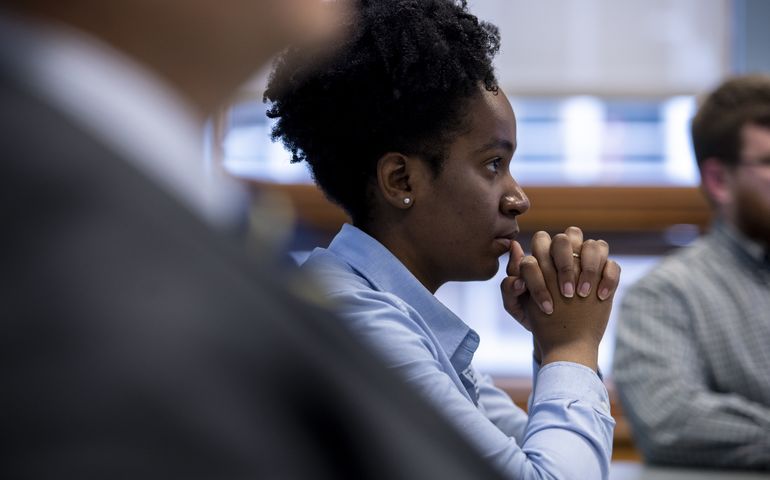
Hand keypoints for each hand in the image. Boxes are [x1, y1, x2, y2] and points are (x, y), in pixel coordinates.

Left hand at [500, 227, 620, 366]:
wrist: (562, 340)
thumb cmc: (535, 319)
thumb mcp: (517, 306)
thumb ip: (509, 282)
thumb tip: (515, 248)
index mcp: (543, 257)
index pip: (541, 240)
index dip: (540, 267)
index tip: (543, 299)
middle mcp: (567, 256)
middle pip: (568, 235)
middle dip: (565, 261)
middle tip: (565, 292)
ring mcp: (588, 265)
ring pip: (595, 245)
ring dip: (589, 268)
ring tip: (582, 295)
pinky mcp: (606, 278)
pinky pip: (613, 266)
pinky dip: (609, 279)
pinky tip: (601, 298)